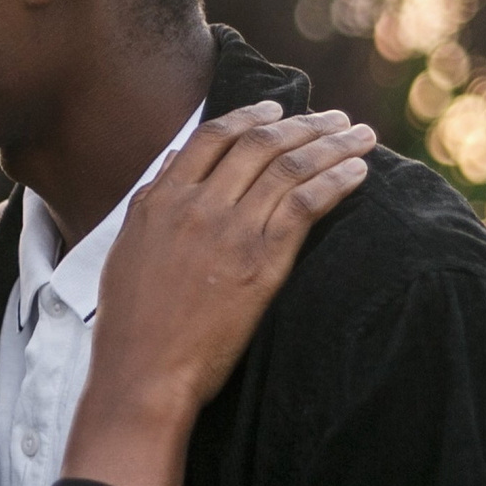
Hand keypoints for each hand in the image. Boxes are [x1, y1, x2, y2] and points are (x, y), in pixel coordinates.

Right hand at [63, 102, 373, 485]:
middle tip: (335, 118)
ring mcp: (229, 232)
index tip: (278, 110)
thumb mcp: (125, 252)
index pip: (212, 137)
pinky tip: (358, 171)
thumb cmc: (131, 326)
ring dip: (332, 144)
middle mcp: (195, 206)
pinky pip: (306, 204)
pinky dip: (337, 180)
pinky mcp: (260, 263)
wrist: (144, 376)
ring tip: (360, 135)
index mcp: (159, 201)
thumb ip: (150, 203)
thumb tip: (176, 162)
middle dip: (304, 124)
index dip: (250, 115)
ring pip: (290, 167)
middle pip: (259, 144)